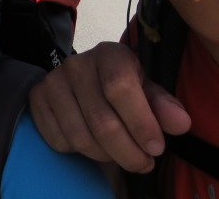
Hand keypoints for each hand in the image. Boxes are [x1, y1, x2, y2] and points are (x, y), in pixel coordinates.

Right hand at [28, 41, 191, 172]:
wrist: (88, 82)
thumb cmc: (125, 87)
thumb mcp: (148, 91)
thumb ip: (164, 106)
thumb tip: (180, 123)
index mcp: (110, 54)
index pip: (120, 88)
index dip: (140, 123)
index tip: (156, 148)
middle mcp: (77, 64)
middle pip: (101, 121)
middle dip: (128, 152)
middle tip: (143, 163)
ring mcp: (53, 81)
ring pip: (80, 137)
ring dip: (105, 156)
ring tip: (120, 154)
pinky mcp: (37, 99)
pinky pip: (58, 140)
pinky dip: (78, 152)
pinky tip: (92, 143)